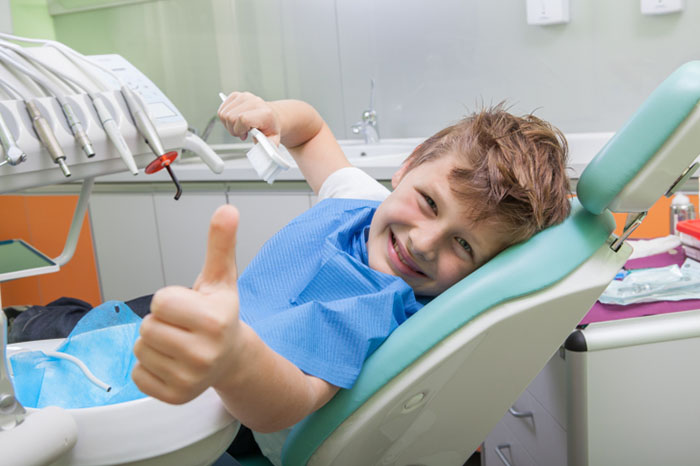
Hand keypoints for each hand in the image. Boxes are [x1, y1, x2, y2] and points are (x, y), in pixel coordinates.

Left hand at [132, 205, 242, 403]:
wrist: (232, 358)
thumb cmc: (220, 315)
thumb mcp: (221, 278)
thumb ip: (220, 244)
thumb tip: (227, 210)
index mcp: (215, 321)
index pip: (160, 302)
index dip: (170, 300)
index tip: (188, 307)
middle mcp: (204, 353)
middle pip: (147, 326)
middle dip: (160, 321)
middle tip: (183, 326)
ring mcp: (190, 378)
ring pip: (140, 349)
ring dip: (154, 343)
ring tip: (178, 342)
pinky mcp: (175, 396)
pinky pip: (137, 374)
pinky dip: (149, 366)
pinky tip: (172, 361)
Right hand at [218, 91, 280, 145]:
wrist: (271, 115)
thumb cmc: (270, 127)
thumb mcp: (273, 140)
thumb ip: (269, 145)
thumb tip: (263, 147)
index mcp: (264, 113)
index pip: (243, 119)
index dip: (239, 130)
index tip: (244, 135)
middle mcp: (254, 102)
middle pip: (230, 117)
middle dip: (233, 129)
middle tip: (242, 132)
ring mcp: (244, 97)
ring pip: (223, 114)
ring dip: (228, 124)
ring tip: (239, 127)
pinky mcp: (236, 95)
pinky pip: (221, 109)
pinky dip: (225, 118)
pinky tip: (235, 121)